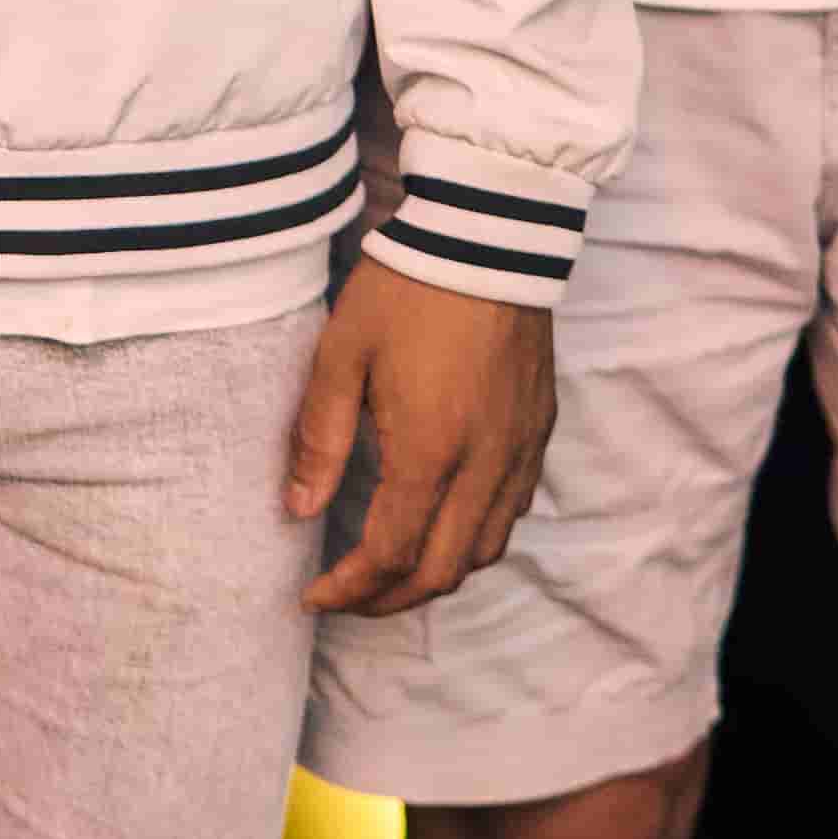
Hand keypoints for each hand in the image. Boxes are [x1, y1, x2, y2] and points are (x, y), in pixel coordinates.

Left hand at [287, 258, 559, 613]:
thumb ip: (319, 438)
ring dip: (434, 577)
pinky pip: (512, 514)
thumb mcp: (340, 355)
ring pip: (484, 551)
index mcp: (430, 450)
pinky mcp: (538, 434)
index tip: (313, 597)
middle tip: (346, 599)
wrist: (487, 237)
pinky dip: (473, 541)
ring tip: (388, 575)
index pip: (390, 553)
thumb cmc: (405, 290)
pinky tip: (440, 529)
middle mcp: (484, 465)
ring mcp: (519, 453)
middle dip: (389, 600)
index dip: (350, 589)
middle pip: (442, 571)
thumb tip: (299, 509)